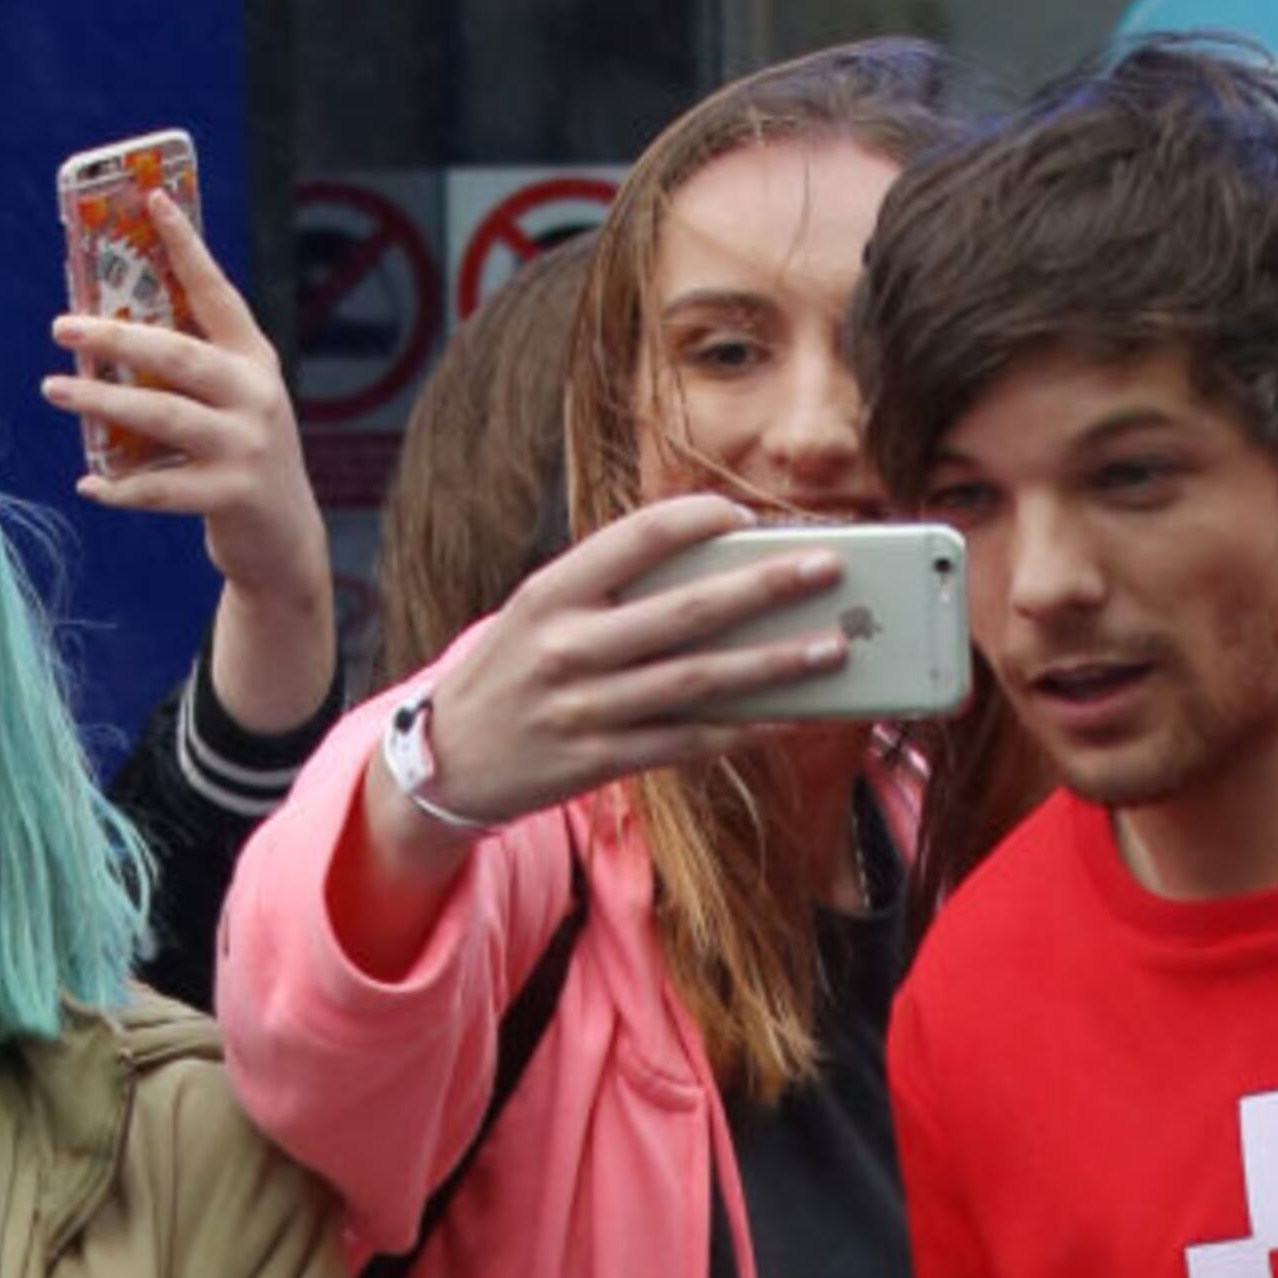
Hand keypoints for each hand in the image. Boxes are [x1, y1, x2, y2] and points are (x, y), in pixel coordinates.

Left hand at [48, 189, 335, 736]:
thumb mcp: (229, 401)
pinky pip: (160, 489)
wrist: (286, 540)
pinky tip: (89, 483)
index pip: (217, 291)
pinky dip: (119, 487)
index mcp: (254, 358)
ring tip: (54, 388)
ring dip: (101, 401)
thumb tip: (103, 327)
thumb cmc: (239, 456)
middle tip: (59, 325)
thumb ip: (185, 369)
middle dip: (114, 336)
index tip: (153, 199)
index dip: (186, 245)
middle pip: (176, 354)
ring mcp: (248, 445)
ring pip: (162, 415)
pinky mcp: (233, 495)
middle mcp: (257, 394)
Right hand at [394, 494, 847, 828]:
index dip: (700, 519)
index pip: (637, 536)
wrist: (445, 760)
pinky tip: (788, 717)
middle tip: (829, 568)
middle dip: (767, 587)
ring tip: (832, 647)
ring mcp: (585, 708)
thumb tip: (717, 572)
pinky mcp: (600, 761)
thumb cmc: (510, 670)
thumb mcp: (538, 612)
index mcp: (552, 592)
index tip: (750, 516)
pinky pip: (687, 741)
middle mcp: (568, 647)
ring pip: (700, 680)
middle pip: (688, 610)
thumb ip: (610, 589)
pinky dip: (743, 728)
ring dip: (775, 664)